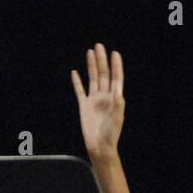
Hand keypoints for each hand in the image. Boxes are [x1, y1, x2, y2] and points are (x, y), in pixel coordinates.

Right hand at [71, 43, 125, 160]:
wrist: (99, 146)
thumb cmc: (111, 134)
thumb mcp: (117, 119)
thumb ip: (118, 106)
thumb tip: (118, 94)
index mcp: (114, 98)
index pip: (115, 78)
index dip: (116, 65)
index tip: (114, 53)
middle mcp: (104, 96)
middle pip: (103, 74)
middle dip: (102, 60)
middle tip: (99, 46)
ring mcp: (94, 100)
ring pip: (92, 79)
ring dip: (91, 66)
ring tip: (90, 52)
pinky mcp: (84, 106)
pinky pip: (80, 91)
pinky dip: (77, 82)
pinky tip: (74, 72)